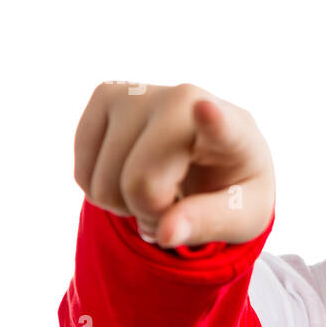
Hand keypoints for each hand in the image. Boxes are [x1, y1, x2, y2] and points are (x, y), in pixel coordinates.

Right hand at [73, 81, 274, 247]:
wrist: (216, 157)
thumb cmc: (232, 188)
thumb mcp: (242, 218)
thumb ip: (209, 225)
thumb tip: (166, 233)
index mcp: (235, 131)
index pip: (220, 125)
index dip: (211, 120)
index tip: (205, 109)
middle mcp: (184, 100)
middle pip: (139, 183)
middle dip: (150, 212)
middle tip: (178, 203)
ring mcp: (139, 93)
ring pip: (103, 185)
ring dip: (126, 205)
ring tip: (160, 186)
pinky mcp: (104, 96)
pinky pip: (83, 176)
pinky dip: (103, 192)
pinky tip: (133, 173)